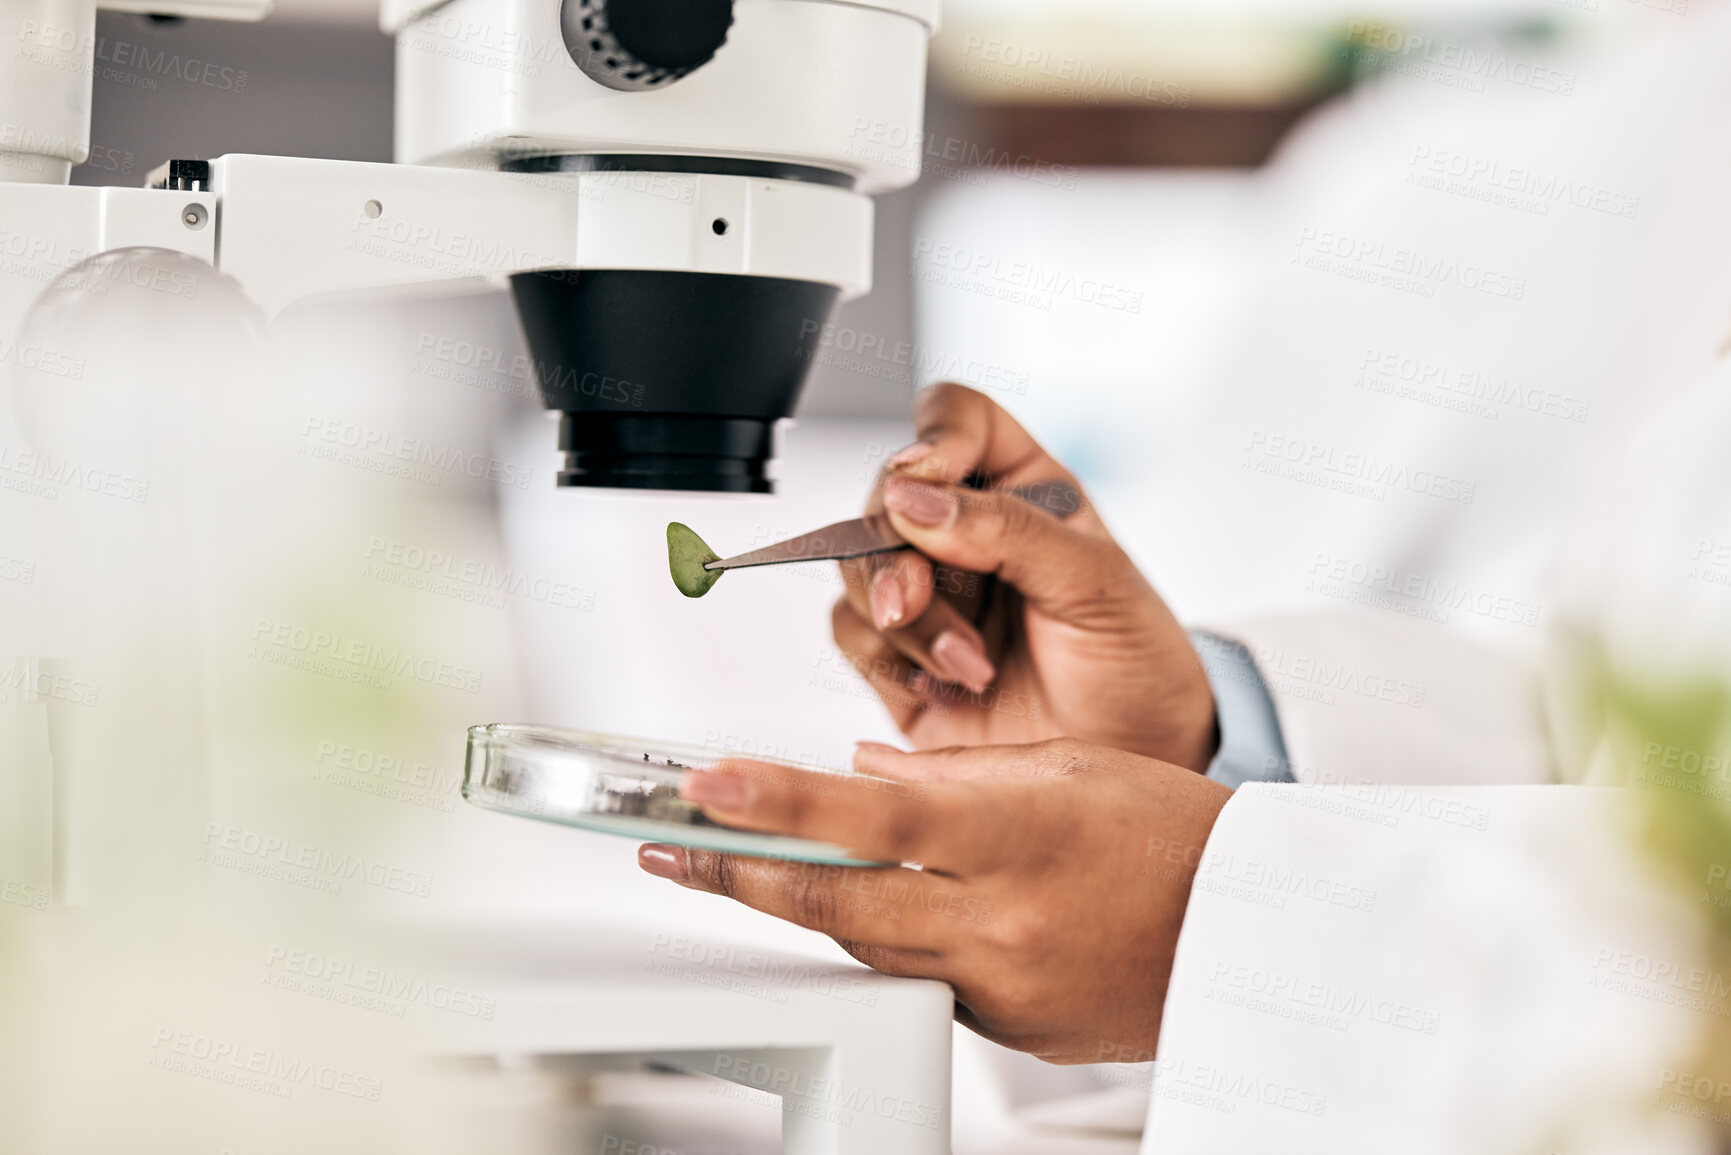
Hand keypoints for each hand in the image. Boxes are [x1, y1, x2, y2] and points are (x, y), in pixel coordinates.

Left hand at [637, 739, 1232, 1062]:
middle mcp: (1005, 920)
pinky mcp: (1007, 1028)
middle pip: (841, 904)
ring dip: (801, 908)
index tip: (708, 787)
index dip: (780, 805)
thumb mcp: (1066, 768)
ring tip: (742, 869)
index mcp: (1021, 836)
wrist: (1253, 930)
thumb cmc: (1174, 835)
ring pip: (868, 949)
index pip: (874, 820)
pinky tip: (872, 910)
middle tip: (674, 850)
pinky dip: (888, 943)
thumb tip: (862, 771)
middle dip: (742, 874)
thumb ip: (951, 770)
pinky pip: (922, 983)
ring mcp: (1004, 986)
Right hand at [837, 383, 1216, 771]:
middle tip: (919, 597)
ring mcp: (930, 595)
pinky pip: (851, 631)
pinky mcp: (899, 657)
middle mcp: (966, 534)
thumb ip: (1007, 530)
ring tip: (968, 663)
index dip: (934, 439)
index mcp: (1023, 489)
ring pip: (858, 566)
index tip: (926, 481)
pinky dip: (888, 657)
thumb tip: (913, 496)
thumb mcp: (1096, 584)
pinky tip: (946, 682)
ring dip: (903, 617)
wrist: (1135, 760)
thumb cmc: (1136, 665)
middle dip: (895, 550)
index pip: (956, 421)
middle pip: (885, 497)